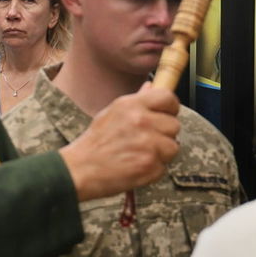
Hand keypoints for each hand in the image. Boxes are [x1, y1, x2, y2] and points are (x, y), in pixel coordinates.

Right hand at [59, 82, 180, 200]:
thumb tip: (151, 86)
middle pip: (174, 125)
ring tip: (140, 154)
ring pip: (173, 147)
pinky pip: (164, 166)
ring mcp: (148, 144)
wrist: (81, 169)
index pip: (168, 98)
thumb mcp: (112, 113)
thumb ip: (136, 100)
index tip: (167, 115)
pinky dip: (153, 169)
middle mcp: (142, 121)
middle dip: (164, 134)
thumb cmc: (96, 142)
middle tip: (146, 141)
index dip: (171, 108)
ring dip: (161, 153)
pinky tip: (136, 166)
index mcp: (132, 105)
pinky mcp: (150, 165)